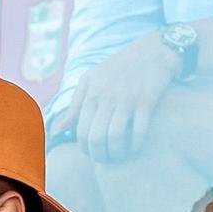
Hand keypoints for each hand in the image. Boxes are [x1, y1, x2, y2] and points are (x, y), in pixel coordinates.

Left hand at [52, 30, 182, 162]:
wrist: (153, 51)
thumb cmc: (119, 67)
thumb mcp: (91, 79)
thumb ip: (75, 104)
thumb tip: (59, 129)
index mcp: (92, 92)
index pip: (81, 130)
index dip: (85, 148)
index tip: (91, 153)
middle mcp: (107, 96)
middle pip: (96, 136)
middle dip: (99, 155)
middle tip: (105, 160)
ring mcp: (127, 99)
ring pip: (115, 136)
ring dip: (116, 153)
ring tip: (119, 156)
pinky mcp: (147, 101)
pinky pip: (139, 131)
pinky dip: (136, 145)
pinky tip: (135, 148)